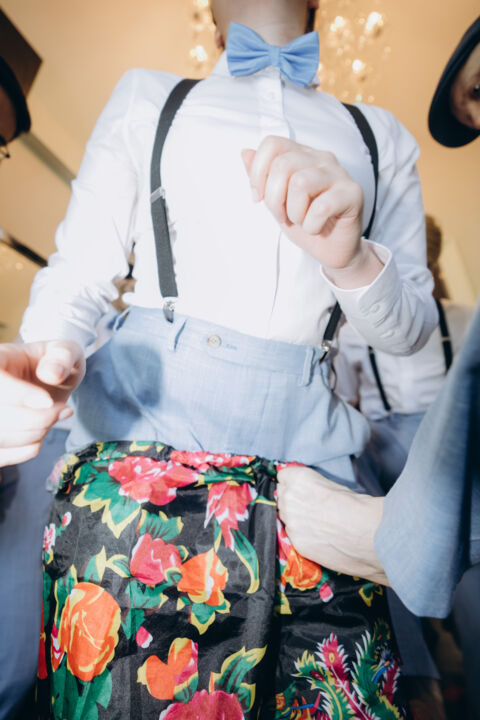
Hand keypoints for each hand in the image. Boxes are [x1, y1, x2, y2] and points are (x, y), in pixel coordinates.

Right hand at [0, 340, 84, 466]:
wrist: (49, 380)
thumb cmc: (55, 363)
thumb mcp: (65, 351)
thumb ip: (62, 356)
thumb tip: (51, 373)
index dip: (20, 395)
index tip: (48, 401)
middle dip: (38, 419)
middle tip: (64, 410)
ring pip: (1, 437)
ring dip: (35, 434)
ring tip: (55, 418)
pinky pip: (2, 456)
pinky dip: (26, 450)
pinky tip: (40, 435)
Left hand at [242, 136, 382, 286]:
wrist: (332, 249)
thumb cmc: (306, 222)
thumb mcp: (276, 201)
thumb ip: (262, 177)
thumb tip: (245, 153)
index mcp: (302, 155)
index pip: (272, 144)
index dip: (258, 172)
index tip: (259, 197)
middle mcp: (321, 158)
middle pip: (283, 164)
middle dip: (274, 199)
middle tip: (283, 216)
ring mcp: (339, 174)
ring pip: (301, 182)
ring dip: (295, 212)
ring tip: (302, 220)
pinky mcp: (353, 193)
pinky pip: (321, 207)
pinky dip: (312, 225)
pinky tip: (317, 228)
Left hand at [277, 465, 388, 584]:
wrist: (368, 533)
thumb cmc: (357, 505)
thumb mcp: (332, 486)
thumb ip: (311, 487)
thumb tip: (307, 492)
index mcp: (298, 479)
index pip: (282, 477)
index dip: (293, 483)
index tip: (301, 489)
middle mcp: (289, 498)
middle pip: (282, 497)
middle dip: (293, 501)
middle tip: (312, 508)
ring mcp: (290, 522)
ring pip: (286, 518)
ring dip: (296, 519)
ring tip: (318, 525)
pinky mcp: (296, 542)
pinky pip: (293, 536)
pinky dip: (303, 536)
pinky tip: (319, 538)